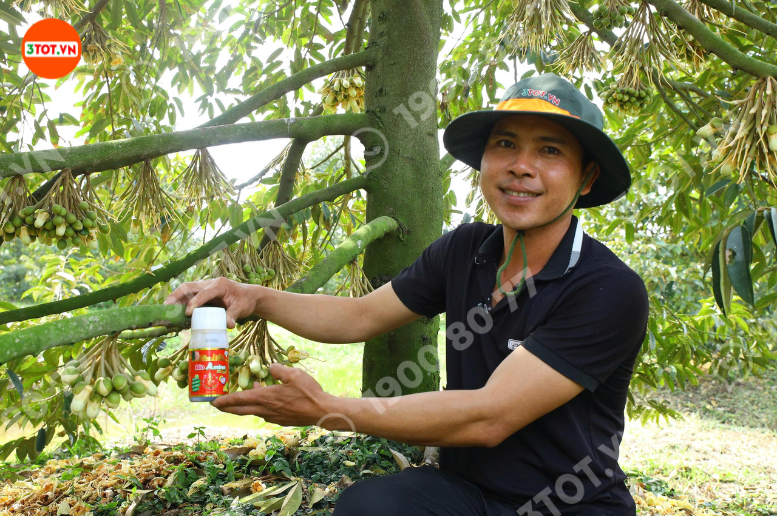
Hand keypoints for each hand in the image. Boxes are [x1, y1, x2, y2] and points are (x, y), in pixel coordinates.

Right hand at [163, 277, 259, 327]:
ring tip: (165, 310)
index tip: (188, 313)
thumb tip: (228, 325)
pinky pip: (189, 297)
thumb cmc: (245, 300)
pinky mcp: (203, 294)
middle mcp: (210, 284)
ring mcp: (205, 288)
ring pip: (187, 290)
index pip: (204, 292)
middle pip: (189, 286)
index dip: (195, 302)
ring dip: (176, 299)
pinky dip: (181, 303)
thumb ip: (233, 315)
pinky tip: (175, 313)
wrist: (249, 296)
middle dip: (176, 295)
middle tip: (166, 307)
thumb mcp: (242, 308)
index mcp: (220, 285)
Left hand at [211, 363, 333, 426]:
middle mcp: (266, 409)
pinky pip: (264, 413)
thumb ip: (279, 369)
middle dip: (227, 407)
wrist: (321, 411)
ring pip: (252, 412)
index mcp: (266, 397)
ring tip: (240, 399)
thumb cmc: (309, 392)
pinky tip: (264, 401)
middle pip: (241, 410)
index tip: (213, 401)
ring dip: (243, 407)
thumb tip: (270, 367)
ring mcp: (273, 417)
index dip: (225, 400)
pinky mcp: (280, 420)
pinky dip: (258, 407)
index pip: (240, 399)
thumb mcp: (294, 375)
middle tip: (216, 405)